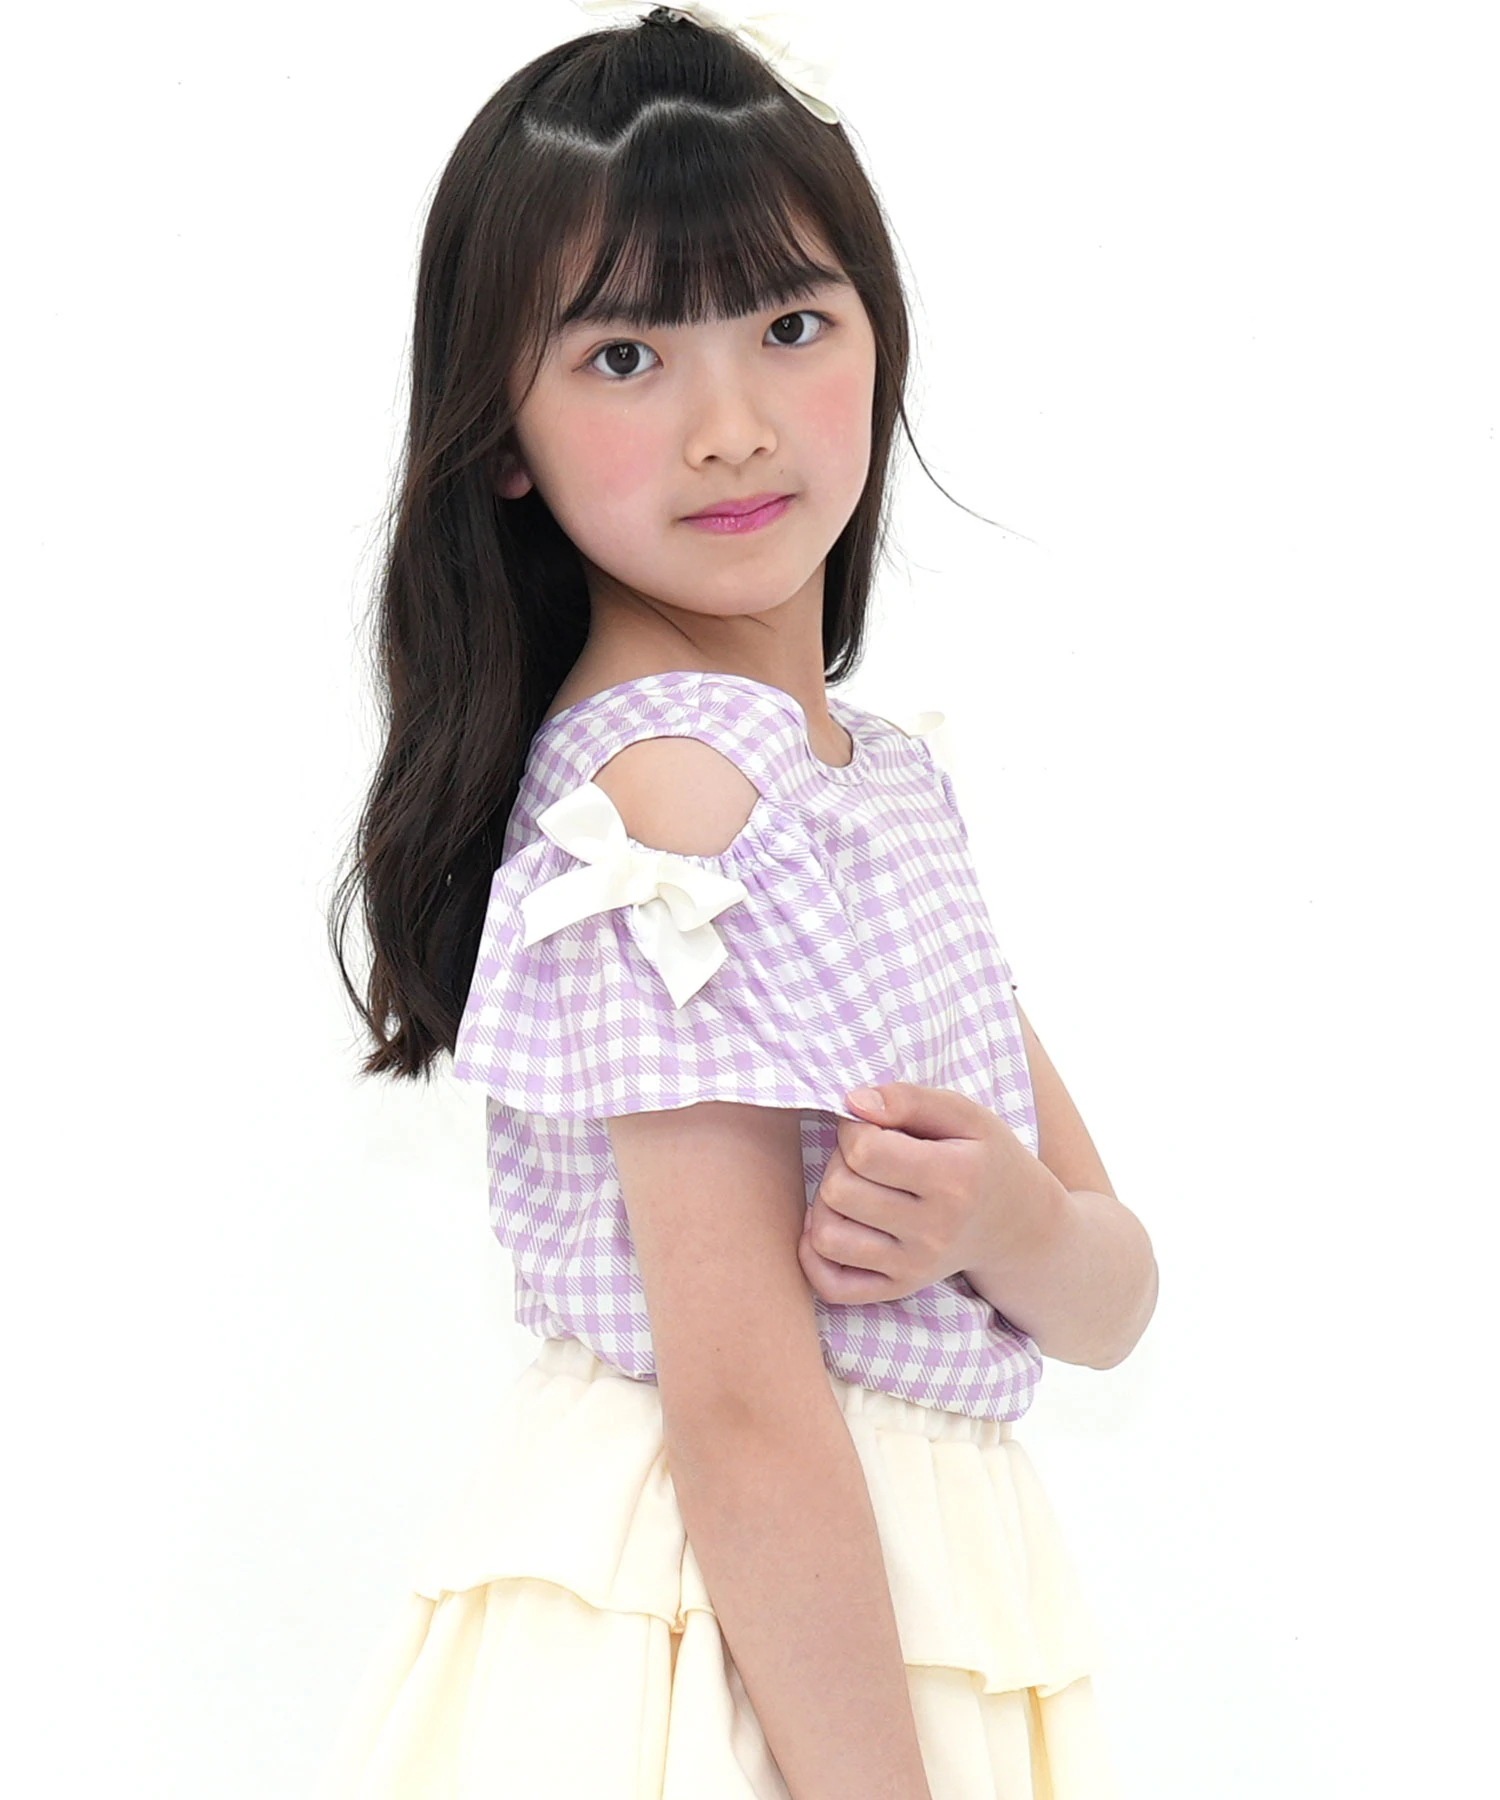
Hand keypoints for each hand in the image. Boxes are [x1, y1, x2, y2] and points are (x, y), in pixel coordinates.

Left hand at [797, 1083, 1037, 1306]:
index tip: (874, 1128)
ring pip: (826, 1235)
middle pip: (838, 1190)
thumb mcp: (963, 1114)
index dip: (855, 1129)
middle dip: (841, 1162)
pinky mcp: (900, 1289)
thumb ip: (907, 1098)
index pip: (863, 1150)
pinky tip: (839, 1224)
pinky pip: (831, 1285)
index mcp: (954, 1179)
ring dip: (827, 1204)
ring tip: (857, 1189)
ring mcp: (916, 1267)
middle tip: (868, 1157)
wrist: (1018, 1224)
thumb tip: (852, 1103)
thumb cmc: (982, 1157)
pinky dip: (816, 1254)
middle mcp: (935, 1231)